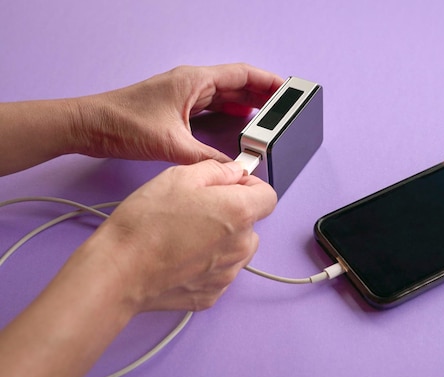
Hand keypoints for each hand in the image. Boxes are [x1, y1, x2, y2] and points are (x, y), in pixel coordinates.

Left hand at [73, 63, 283, 164]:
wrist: (90, 126)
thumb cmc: (123, 123)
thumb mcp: (172, 145)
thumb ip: (207, 158)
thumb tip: (233, 169)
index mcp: (194, 81)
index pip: (241, 74)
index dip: (267, 82)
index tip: (286, 90)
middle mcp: (191, 84)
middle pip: (236, 84)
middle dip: (261, 94)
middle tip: (283, 107)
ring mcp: (183, 96)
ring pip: (224, 95)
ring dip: (246, 104)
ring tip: (267, 115)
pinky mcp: (176, 108)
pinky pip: (212, 106)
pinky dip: (229, 113)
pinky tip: (238, 122)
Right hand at [83, 159, 276, 311]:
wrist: (120, 271)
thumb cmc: (146, 224)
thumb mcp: (179, 177)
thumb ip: (216, 170)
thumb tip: (234, 172)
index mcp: (239, 212)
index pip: (268, 196)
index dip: (251, 186)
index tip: (232, 185)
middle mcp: (241, 246)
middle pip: (251, 224)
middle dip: (231, 214)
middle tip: (196, 210)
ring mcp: (228, 274)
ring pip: (237, 250)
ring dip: (221, 240)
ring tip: (186, 235)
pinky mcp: (212, 294)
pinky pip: (220, 272)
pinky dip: (207, 264)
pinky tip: (180, 257)